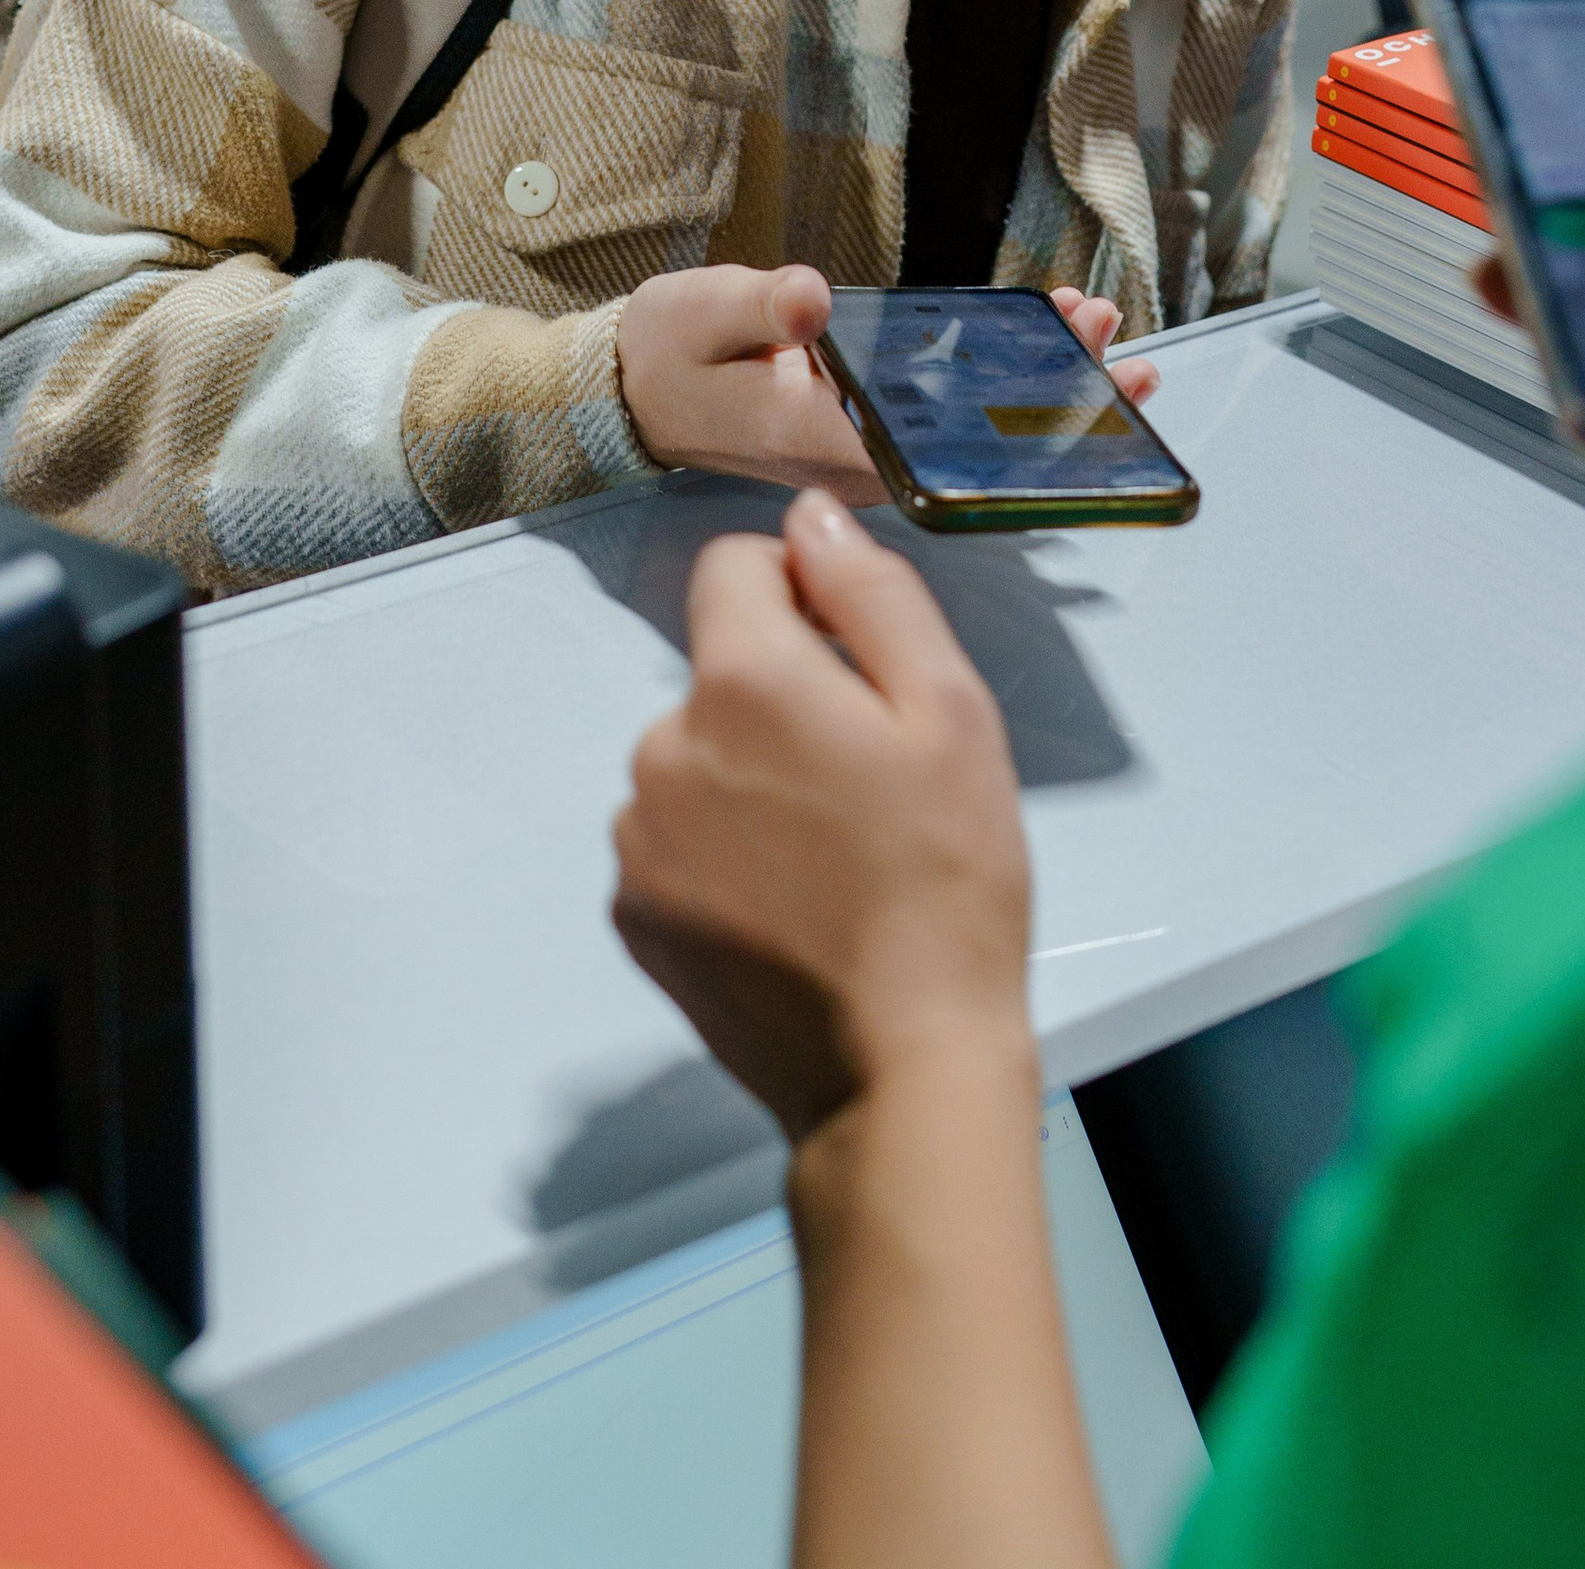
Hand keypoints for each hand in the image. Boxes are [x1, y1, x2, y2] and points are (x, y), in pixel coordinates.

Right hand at [613, 270, 1157, 502]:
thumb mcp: (702, 312)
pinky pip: (946, 418)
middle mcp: (850, 460)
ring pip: (966, 433)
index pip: (936, 439)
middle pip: (970, 444)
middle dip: (1048, 395)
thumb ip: (760, 306)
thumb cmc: (669, 350)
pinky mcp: (862, 433)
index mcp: (817, 439)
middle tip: (1112, 342)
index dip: (1012, 413)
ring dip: (1033, 386)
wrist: (633, 390)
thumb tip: (813, 299)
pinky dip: (994, 381)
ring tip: (1095, 330)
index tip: (1075, 369)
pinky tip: (1038, 341)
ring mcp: (860, 453)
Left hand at [614, 489, 1031, 1136]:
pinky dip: (725, 853)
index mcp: (739, 680)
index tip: (860, 662)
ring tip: (836, 855)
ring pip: (698, 758)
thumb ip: (871, 593)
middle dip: (784, 698)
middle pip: (720, 671)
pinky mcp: (635, 915)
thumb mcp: (949, 709)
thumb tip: (809, 517)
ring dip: (752, 779)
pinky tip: (794, 907)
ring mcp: (637, 839)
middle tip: (871, 782)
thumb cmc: (946, 879)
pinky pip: (678, 838)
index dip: (802, 591)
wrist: (901, 1066)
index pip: (733, 566)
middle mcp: (660, 745)